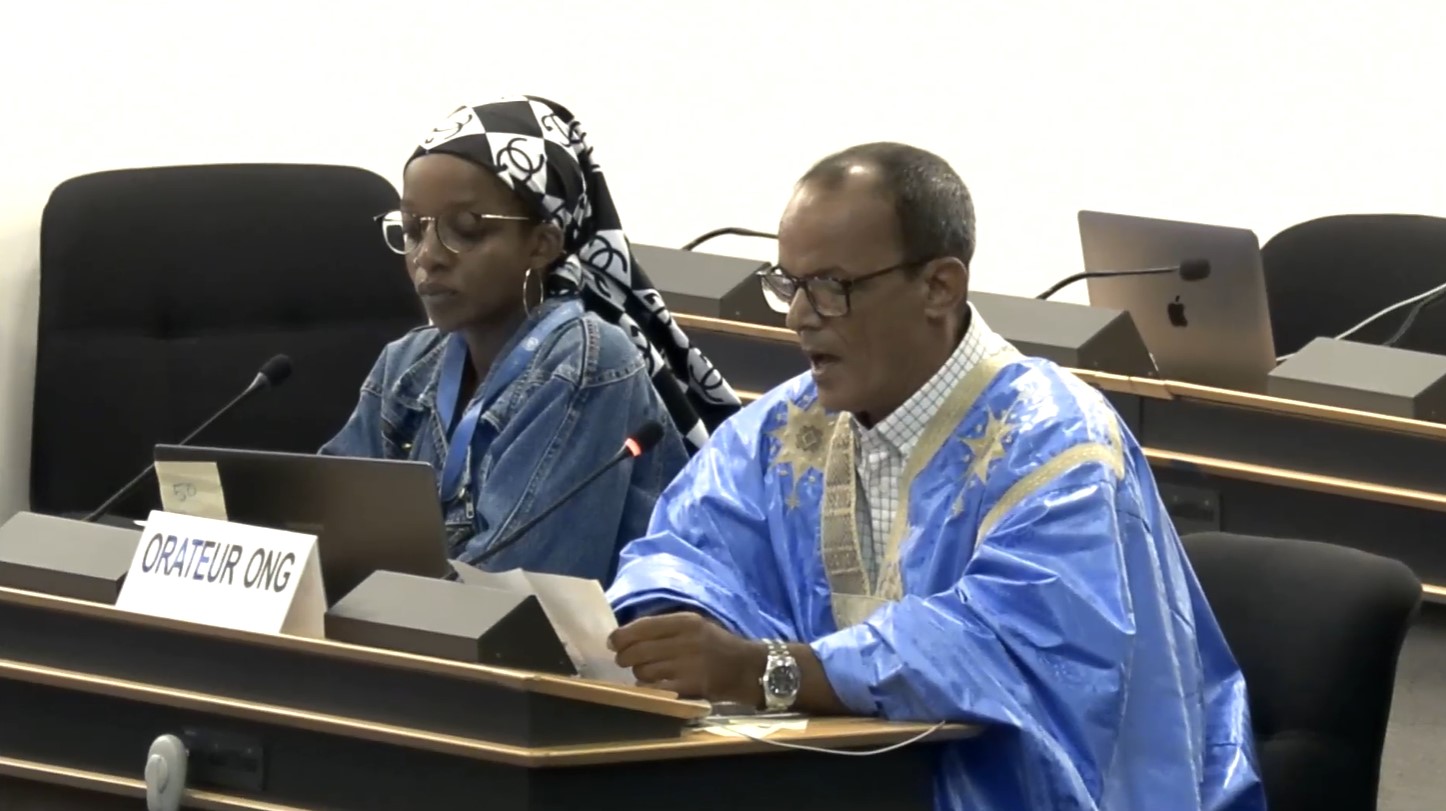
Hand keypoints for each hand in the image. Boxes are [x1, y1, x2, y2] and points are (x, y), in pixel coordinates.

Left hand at [608, 612, 766, 703]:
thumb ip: (667, 628)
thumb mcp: (696, 626)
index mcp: (686, 622)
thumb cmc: (717, 645)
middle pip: (638, 650)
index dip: (622, 635)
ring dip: (638, 673)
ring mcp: (687, 665)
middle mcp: (685, 641)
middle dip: (624, 657)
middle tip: (623, 661)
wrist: (747, 668)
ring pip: (644, 670)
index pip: (643, 626)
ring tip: (644, 672)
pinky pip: (656, 689)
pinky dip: (648, 688)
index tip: (612, 642)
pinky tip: (651, 686)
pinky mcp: (690, 686)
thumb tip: (628, 634)